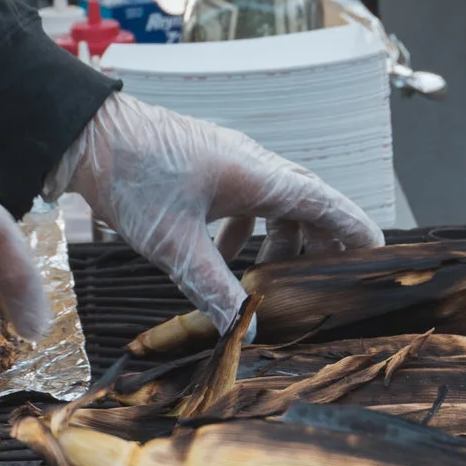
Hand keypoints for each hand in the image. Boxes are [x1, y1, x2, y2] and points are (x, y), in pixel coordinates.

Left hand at [56, 92, 377, 327]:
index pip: (326, 203)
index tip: (381, 254)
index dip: (356, 230)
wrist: (85, 134)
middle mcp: (252, 163)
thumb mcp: (175, 246)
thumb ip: (214, 290)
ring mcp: (228, 161)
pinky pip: (244, 198)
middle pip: (306, 203)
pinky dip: (248, 229)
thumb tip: (245, 331)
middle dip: (321, 244)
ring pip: (274, 201)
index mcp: (258, 176)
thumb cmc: (132, 177)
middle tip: (331, 282)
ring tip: (277, 280)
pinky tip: (227, 256)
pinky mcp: (205, 165)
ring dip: (281, 239)